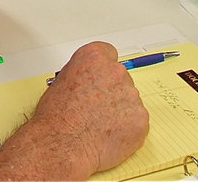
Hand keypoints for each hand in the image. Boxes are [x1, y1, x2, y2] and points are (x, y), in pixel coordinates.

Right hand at [31, 41, 149, 175]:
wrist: (63, 144)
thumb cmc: (56, 117)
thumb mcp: (61, 81)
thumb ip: (81, 74)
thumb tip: (89, 81)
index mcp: (94, 58)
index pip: (109, 54)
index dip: (103, 70)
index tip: (101, 79)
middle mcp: (115, 71)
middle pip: (121, 78)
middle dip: (113, 92)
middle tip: (97, 109)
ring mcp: (130, 94)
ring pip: (130, 100)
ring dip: (121, 111)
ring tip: (100, 125)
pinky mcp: (140, 118)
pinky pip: (138, 121)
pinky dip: (128, 129)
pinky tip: (110, 135)